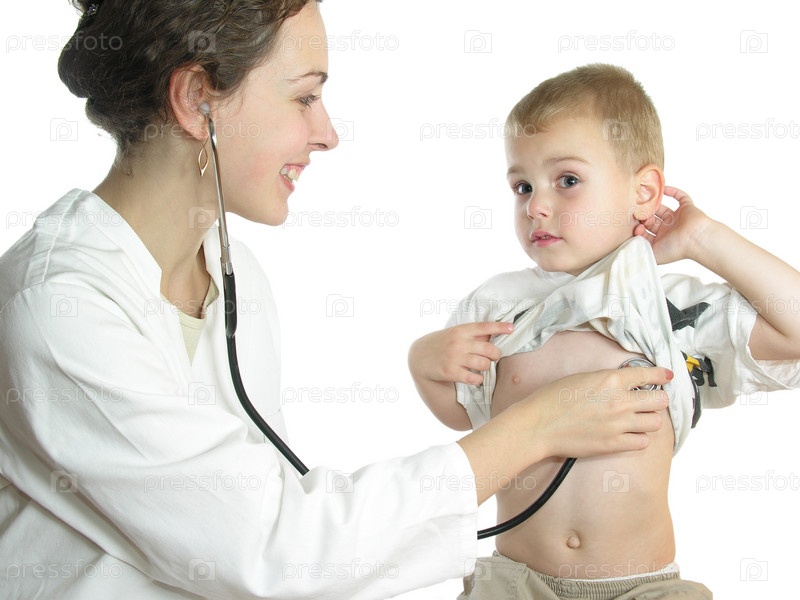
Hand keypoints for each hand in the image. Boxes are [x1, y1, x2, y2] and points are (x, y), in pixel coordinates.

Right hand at [408, 322, 512, 385]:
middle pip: (490, 349)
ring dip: (487, 367)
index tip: (511, 329)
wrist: (419, 357)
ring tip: (482, 367)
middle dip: (496, 355)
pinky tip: (476, 377)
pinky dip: (478, 379)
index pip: (485, 327)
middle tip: (493, 357)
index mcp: (461, 330)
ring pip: (484, 364)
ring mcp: (454, 358)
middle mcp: (459, 342)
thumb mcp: (454, 334)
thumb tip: (494, 336)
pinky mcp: (451, 372)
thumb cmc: (442, 344)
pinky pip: (474, 378)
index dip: (500, 327)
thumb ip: (472, 335)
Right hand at [458, 366, 672, 503]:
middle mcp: (620, 401)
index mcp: (611, 380)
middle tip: (649, 400)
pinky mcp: (614, 444)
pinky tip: (630, 434)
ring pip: (656, 422)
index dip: (661, 375)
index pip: (648, 376)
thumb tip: (622, 383)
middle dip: (657, 399)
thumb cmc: (553, 399)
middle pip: (659, 400)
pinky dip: (640, 438)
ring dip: (650, 419)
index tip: (666, 376)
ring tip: (639, 419)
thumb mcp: (582, 378)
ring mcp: (619, 425)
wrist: (539, 425)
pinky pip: (642, 442)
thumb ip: (606, 380)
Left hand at [634, 186, 711, 264]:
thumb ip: (642, 249)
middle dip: (644, 216)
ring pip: (662, 208)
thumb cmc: (676, 249)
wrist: (696, 240)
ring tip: (645, 201)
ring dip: (653, 205)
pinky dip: (672, 192)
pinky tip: (663, 189)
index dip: (639, 229)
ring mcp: (678, 218)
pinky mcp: (687, 208)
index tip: (637, 228)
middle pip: (652, 219)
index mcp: (661, 239)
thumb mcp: (654, 254)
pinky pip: (680, 197)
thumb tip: (631, 242)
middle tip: (638, 213)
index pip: (646, 231)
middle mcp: (669, 228)